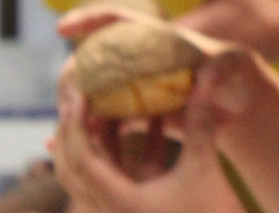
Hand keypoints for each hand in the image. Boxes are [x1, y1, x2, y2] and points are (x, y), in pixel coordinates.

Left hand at [49, 60, 248, 212]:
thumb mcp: (204, 168)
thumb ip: (199, 124)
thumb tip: (206, 78)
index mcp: (119, 203)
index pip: (82, 160)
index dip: (76, 125)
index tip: (81, 95)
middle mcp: (110, 211)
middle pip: (73, 168)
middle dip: (73, 131)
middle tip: (79, 96)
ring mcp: (120, 212)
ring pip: (92, 172)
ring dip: (97, 138)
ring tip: (105, 102)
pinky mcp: (133, 209)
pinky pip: (116, 175)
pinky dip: (120, 149)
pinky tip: (142, 121)